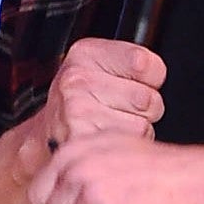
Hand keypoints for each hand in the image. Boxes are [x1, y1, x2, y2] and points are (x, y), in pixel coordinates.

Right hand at [32, 38, 165, 171]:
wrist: (45, 138)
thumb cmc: (80, 103)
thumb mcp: (100, 68)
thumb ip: (135, 64)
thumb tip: (159, 75)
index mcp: (86, 54)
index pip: (148, 65)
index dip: (149, 80)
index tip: (130, 84)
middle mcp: (78, 79)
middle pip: (150, 99)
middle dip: (142, 110)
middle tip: (116, 110)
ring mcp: (78, 111)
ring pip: (143, 126)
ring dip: (133, 131)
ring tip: (109, 126)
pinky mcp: (83, 141)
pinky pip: (129, 146)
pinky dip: (124, 149)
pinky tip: (105, 141)